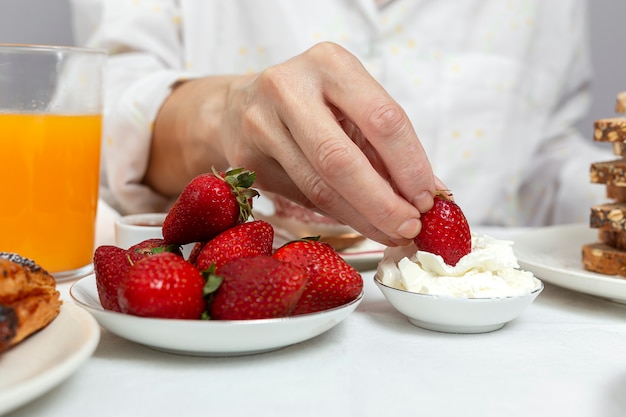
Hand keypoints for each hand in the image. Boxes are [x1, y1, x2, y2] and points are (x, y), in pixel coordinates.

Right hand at [149, 42, 438, 245]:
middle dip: (382, 202)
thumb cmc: (311, 106)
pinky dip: (338, 215)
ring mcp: (260, 122)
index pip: (382, 118)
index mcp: (331, 64)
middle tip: (409, 228)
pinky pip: (301, 196)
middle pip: (341, 158)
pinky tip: (361, 223)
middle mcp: (290, 86)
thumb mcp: (352, 109)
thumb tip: (433, 195)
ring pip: (319, 185)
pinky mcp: (245, 158)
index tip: (428, 200)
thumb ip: (388, 147)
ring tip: (391, 232)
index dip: (409, 165)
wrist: (240, 107)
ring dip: (362, 217)